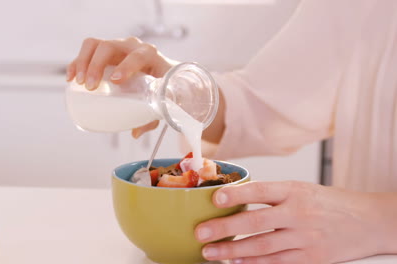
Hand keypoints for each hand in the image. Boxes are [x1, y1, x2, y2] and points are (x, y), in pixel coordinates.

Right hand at [66, 37, 176, 137]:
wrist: (162, 73)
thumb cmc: (163, 87)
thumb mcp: (162, 101)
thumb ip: (151, 118)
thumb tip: (135, 133)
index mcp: (150, 55)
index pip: (138, 55)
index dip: (127, 66)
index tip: (116, 81)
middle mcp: (131, 46)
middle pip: (109, 46)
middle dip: (97, 65)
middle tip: (90, 86)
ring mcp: (116, 47)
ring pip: (94, 45)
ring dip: (83, 62)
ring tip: (79, 83)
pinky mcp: (103, 53)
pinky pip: (86, 52)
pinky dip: (76, 63)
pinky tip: (70, 78)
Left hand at [195, 181, 396, 263]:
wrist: (368, 222)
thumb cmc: (329, 203)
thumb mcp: (302, 188)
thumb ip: (272, 194)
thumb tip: (235, 197)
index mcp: (294, 191)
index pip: (260, 190)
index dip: (236, 194)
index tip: (214, 198)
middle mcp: (298, 213)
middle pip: (255, 222)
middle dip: (224, 228)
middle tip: (200, 233)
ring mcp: (305, 238)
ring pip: (261, 247)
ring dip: (232, 251)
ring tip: (210, 253)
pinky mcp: (311, 259)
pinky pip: (277, 263)